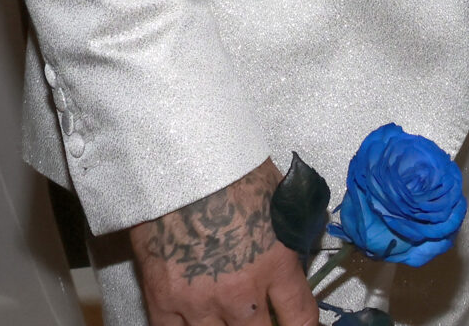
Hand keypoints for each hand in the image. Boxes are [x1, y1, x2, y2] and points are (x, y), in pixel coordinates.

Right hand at [134, 158, 318, 325]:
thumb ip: (294, 233)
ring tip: (231, 315)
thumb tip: (304, 250)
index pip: (300, 318)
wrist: (181, 158)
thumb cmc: (232, 168)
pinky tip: (198, 321)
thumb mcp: (282, 197)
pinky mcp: (163, 300)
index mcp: (275, 263)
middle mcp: (240, 291)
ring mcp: (200, 301)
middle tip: (261, 316)